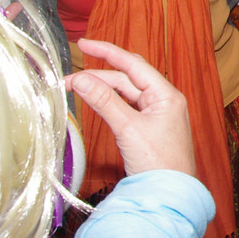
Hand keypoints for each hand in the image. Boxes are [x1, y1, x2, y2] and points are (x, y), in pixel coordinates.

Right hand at [66, 38, 195, 176]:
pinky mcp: (148, 128)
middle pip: (127, 79)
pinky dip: (109, 103)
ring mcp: (156, 114)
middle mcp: (163, 100)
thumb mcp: (128, 129)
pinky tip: (94, 100)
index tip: (84, 43)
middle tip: (69, 79)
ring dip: (101, 90)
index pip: (133, 64)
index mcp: (166, 94)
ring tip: (75, 88)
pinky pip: (126, 108)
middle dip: (98, 75)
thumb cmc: (158, 162)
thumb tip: (81, 80)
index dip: (108, 52)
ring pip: (124, 94)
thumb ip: (104, 102)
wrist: (169, 193)